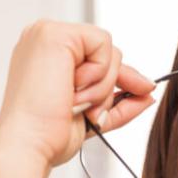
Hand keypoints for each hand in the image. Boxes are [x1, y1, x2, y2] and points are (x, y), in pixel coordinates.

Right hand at [0, 19, 157, 177]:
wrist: (30, 144)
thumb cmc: (48, 134)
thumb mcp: (91, 112)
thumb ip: (118, 99)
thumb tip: (147, 92)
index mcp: (46, 55)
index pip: (96, 56)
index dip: (115, 79)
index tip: (132, 96)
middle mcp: (44, 39)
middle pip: (107, 52)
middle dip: (108, 86)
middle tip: (86, 109)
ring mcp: (47, 33)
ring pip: (109, 51)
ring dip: (101, 86)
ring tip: (74, 102)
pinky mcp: (56, 34)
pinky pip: (104, 45)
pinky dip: (98, 74)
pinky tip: (73, 89)